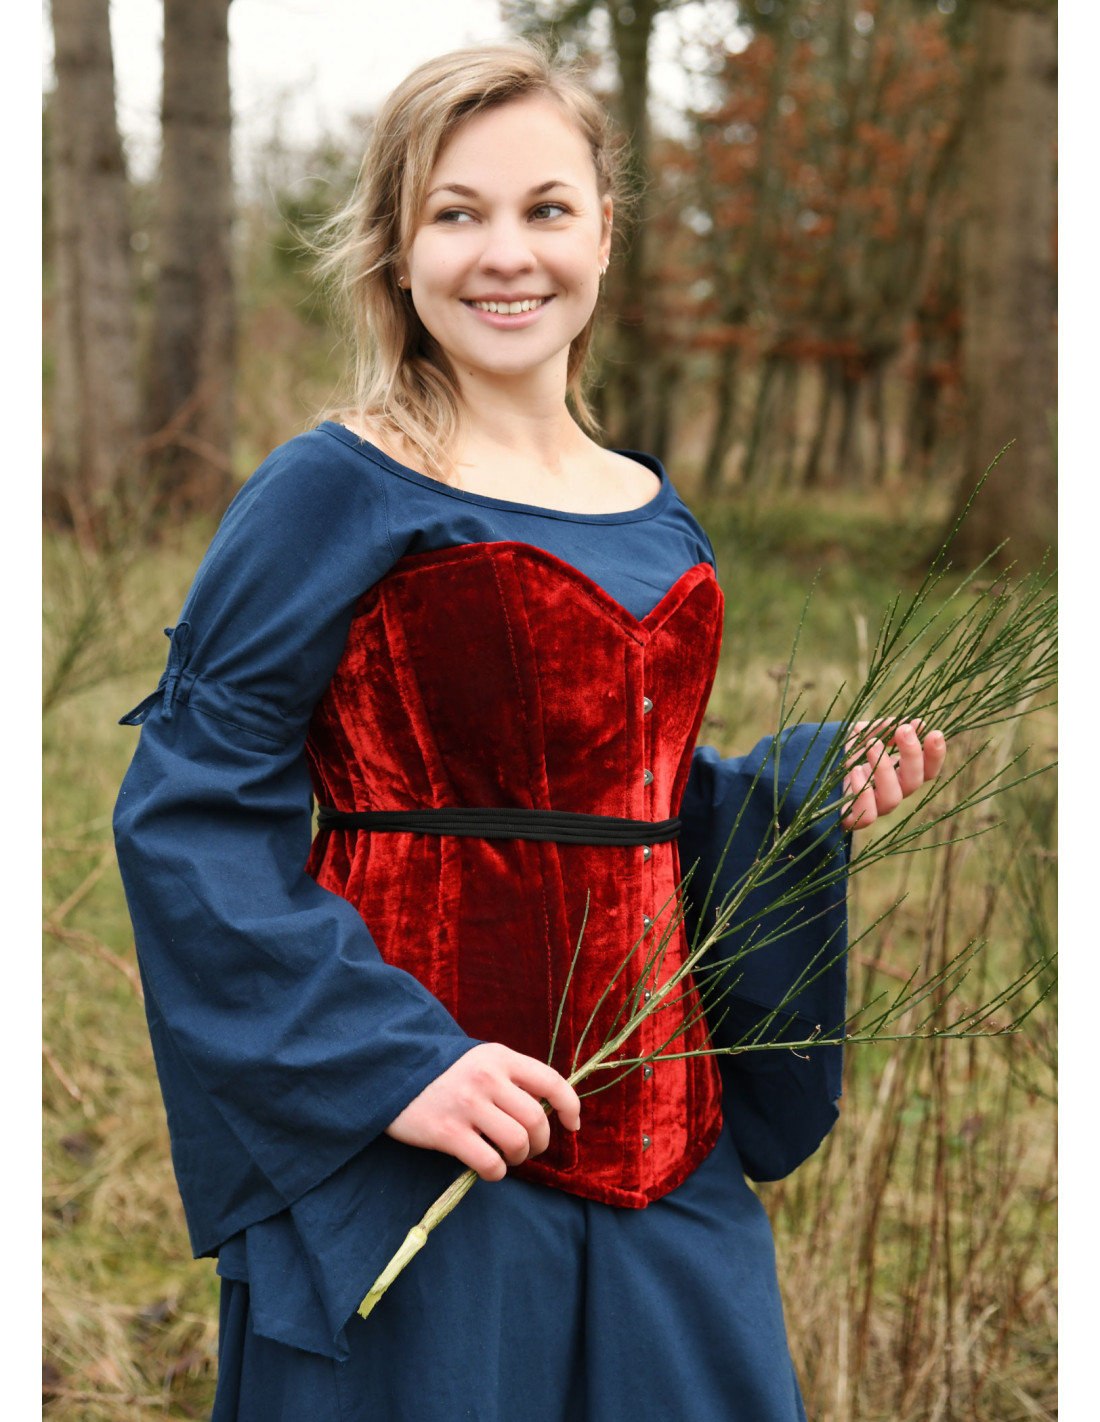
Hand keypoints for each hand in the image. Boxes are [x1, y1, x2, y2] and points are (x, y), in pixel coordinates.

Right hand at [384, 1042, 581, 1181]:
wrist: (390, 1071)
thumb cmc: (442, 1071)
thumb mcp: (480, 1060)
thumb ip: (511, 1078)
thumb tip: (547, 1109)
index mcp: (500, 1057)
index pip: (552, 1081)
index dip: (570, 1106)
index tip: (572, 1125)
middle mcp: (487, 1078)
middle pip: (536, 1120)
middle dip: (540, 1142)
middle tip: (528, 1148)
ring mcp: (467, 1105)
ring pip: (517, 1143)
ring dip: (518, 1158)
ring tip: (506, 1157)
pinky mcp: (447, 1132)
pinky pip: (490, 1163)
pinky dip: (496, 1173)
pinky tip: (488, 1168)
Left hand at [842, 719, 946, 831]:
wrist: (815, 772)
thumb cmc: (849, 752)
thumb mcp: (868, 734)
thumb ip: (889, 729)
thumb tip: (917, 722)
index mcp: (902, 773)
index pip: (928, 770)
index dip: (935, 754)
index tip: (934, 733)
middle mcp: (894, 792)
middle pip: (914, 782)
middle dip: (912, 755)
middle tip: (904, 730)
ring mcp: (876, 807)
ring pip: (892, 798)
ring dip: (885, 770)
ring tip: (873, 746)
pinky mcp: (856, 818)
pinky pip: (868, 815)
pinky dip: (863, 793)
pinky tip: (855, 770)